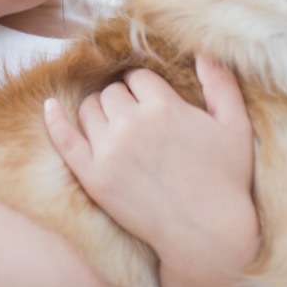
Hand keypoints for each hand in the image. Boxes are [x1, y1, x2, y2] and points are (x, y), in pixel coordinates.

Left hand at [43, 55, 258, 276]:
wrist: (207, 235)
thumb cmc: (227, 180)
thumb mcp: (235, 126)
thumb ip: (221, 83)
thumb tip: (203, 51)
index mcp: (164, 107)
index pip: (137, 77)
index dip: (145, 89)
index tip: (153, 104)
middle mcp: (132, 125)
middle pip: (112, 91)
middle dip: (124, 100)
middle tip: (138, 120)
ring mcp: (109, 152)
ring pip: (89, 109)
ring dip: (100, 111)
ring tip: (115, 126)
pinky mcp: (94, 178)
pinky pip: (65, 139)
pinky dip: (55, 120)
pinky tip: (50, 106)